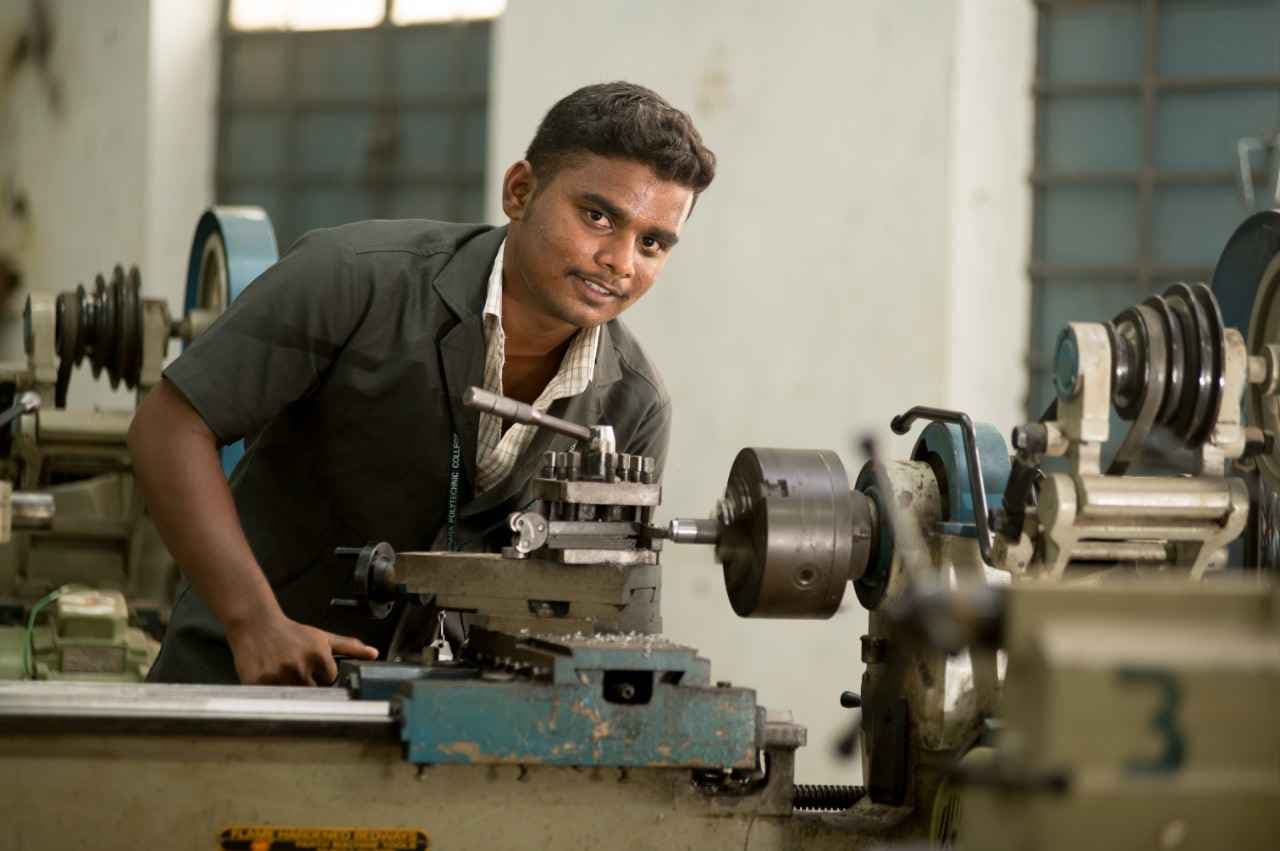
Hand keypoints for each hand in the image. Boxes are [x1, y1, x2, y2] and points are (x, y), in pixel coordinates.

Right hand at [226, 611, 377, 685]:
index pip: (331, 683)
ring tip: (285, 677)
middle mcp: (299, 667)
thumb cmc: (292, 632)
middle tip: (300, 677)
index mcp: (318, 656)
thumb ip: (350, 647)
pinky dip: (272, 695)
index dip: (325, 680)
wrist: (257, 624)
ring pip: (293, 698)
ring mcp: (278, 676)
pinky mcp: (258, 683)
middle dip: (309, 688)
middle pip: (313, 693)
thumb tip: (374, 654)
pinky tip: (271, 681)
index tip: (317, 676)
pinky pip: (270, 699)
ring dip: (291, 693)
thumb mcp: (323, 637)